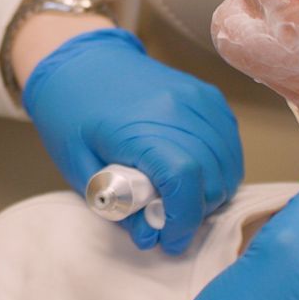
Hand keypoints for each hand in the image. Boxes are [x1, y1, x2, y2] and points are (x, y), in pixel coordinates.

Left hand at [21, 29, 242, 252]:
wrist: (79, 58)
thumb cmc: (69, 112)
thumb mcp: (79, 165)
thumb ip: (115, 203)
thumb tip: (149, 236)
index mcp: (140, 126)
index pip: (184, 180)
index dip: (183, 220)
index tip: (168, 240)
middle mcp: (179, 109)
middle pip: (213, 177)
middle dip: (196, 213)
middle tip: (168, 223)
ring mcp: (198, 99)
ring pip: (228, 164)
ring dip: (211, 192)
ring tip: (179, 200)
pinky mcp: (208, 96)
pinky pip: (229, 142)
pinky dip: (219, 167)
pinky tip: (194, 174)